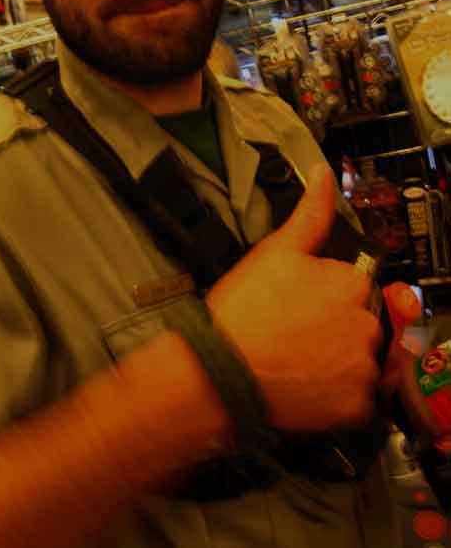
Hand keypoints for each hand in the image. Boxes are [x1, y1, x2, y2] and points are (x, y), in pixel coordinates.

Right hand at [206, 164, 381, 434]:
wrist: (218, 371)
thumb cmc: (242, 312)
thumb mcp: (275, 251)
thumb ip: (310, 214)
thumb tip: (323, 176)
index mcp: (351, 283)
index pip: (349, 284)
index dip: (320, 293)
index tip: (296, 303)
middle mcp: (366, 324)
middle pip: (356, 321)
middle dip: (331, 325)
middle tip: (292, 330)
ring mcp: (362, 368)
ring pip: (357, 359)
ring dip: (334, 359)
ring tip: (294, 357)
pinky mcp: (354, 406)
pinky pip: (354, 397)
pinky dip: (334, 393)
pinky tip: (302, 382)